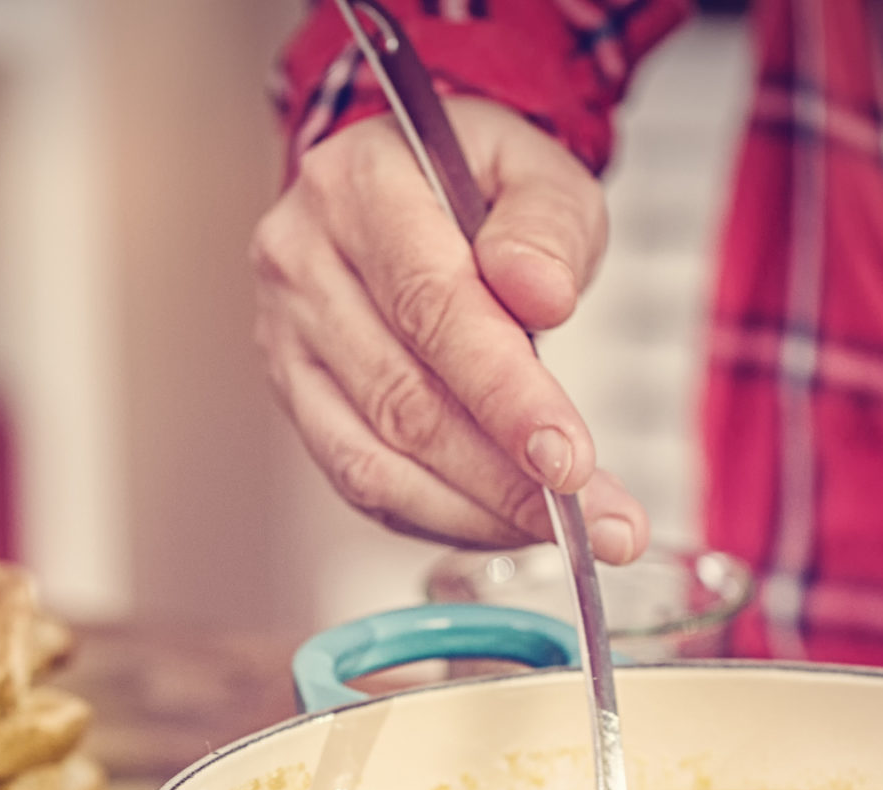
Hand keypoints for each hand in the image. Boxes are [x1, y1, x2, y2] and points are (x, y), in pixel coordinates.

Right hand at [251, 99, 647, 561]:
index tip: (570, 461)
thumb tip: (542, 296)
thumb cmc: (473, 177)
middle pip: (402, 400)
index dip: (504, 396)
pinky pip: (359, 481)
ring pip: (374, 459)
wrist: (403, 185)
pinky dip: (437, 515)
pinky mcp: (294, 396)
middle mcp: (302, 263)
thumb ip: (547, 224)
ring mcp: (286, 338)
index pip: (431, 308)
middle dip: (507, 478)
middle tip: (595, 521)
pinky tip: (500, 520)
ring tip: (562, 530)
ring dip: (475, 511)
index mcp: (359, 187)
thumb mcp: (536, 166)